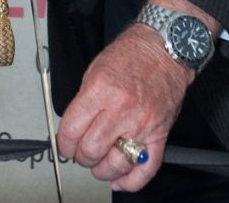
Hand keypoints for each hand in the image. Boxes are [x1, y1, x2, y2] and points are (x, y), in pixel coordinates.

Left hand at [56, 22, 190, 191]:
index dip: (63, 143)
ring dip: (101, 169)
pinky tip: (119, 178)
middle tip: (81, 151)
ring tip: (98, 162)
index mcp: (101, 89)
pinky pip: (146, 169)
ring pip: (115, 164)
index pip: (72, 130)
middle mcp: (121, 109)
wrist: (164, 49)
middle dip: (81, 156)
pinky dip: (130, 181)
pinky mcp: (160, 134)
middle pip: (91, 150)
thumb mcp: (95, 68)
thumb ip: (84, 100)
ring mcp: (142, 124)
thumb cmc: (131, 54)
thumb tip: (73, 127)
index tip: (64, 145)